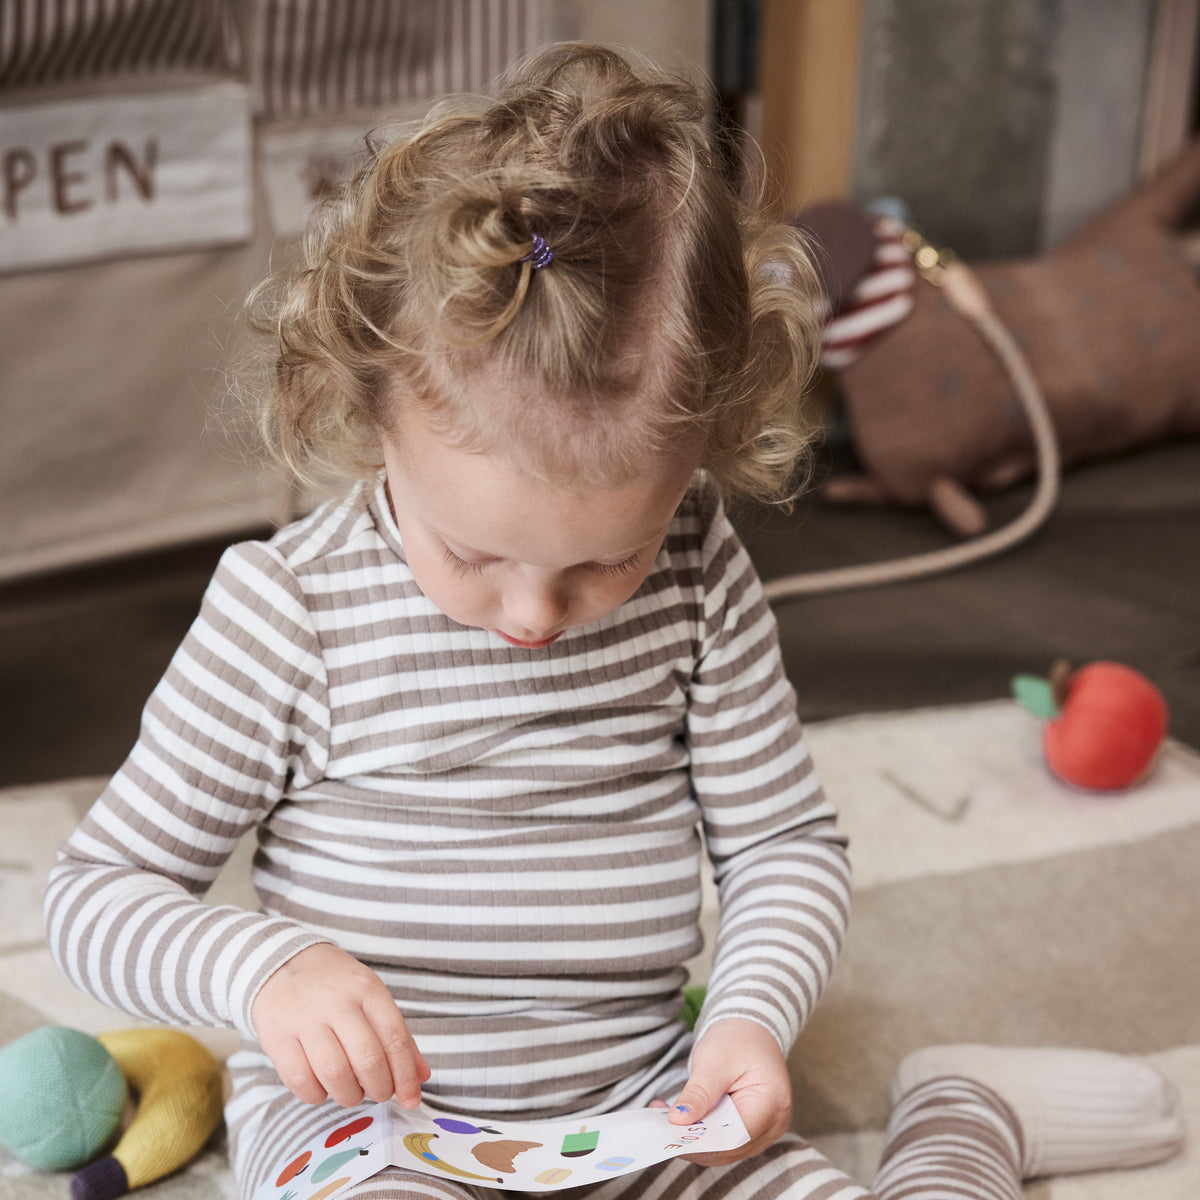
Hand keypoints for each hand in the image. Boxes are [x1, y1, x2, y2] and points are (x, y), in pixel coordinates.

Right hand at [251, 943, 429, 1107]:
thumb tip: (421, 1075)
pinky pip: (301, 1081)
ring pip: (335, 1074)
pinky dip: (317, 1095)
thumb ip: (396, 1035)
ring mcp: (304, 1019)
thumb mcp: (370, 995)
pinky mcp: (277, 1037)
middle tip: (380, 1094)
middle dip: (380, 1089)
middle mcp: (337, 1002)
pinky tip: (323, 1088)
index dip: (406, 1075)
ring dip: (350, 1095)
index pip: (395, 1038)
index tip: (411, 1098)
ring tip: (353, 1093)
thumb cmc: (334, 985)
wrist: (280, 962)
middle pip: (367, 1059)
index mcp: (366, 989)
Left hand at [667, 1018, 791, 1164]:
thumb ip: (699, 1093)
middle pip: (730, 1147)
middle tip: (662, 1127)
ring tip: (667, 1121)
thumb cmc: (738, 1040)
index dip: (703, 1140)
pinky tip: (682, 1120)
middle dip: (695, 1141)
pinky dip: (703, 1133)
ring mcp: (765, 1130)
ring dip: (696, 1139)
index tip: (672, 1133)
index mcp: (772, 1103)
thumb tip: (678, 1120)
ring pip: (726, 1149)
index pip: (735, 1136)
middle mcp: (773, 1123)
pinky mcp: (752, 1130)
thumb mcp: (715, 1061)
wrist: (751, 1030)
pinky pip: (725, 1140)